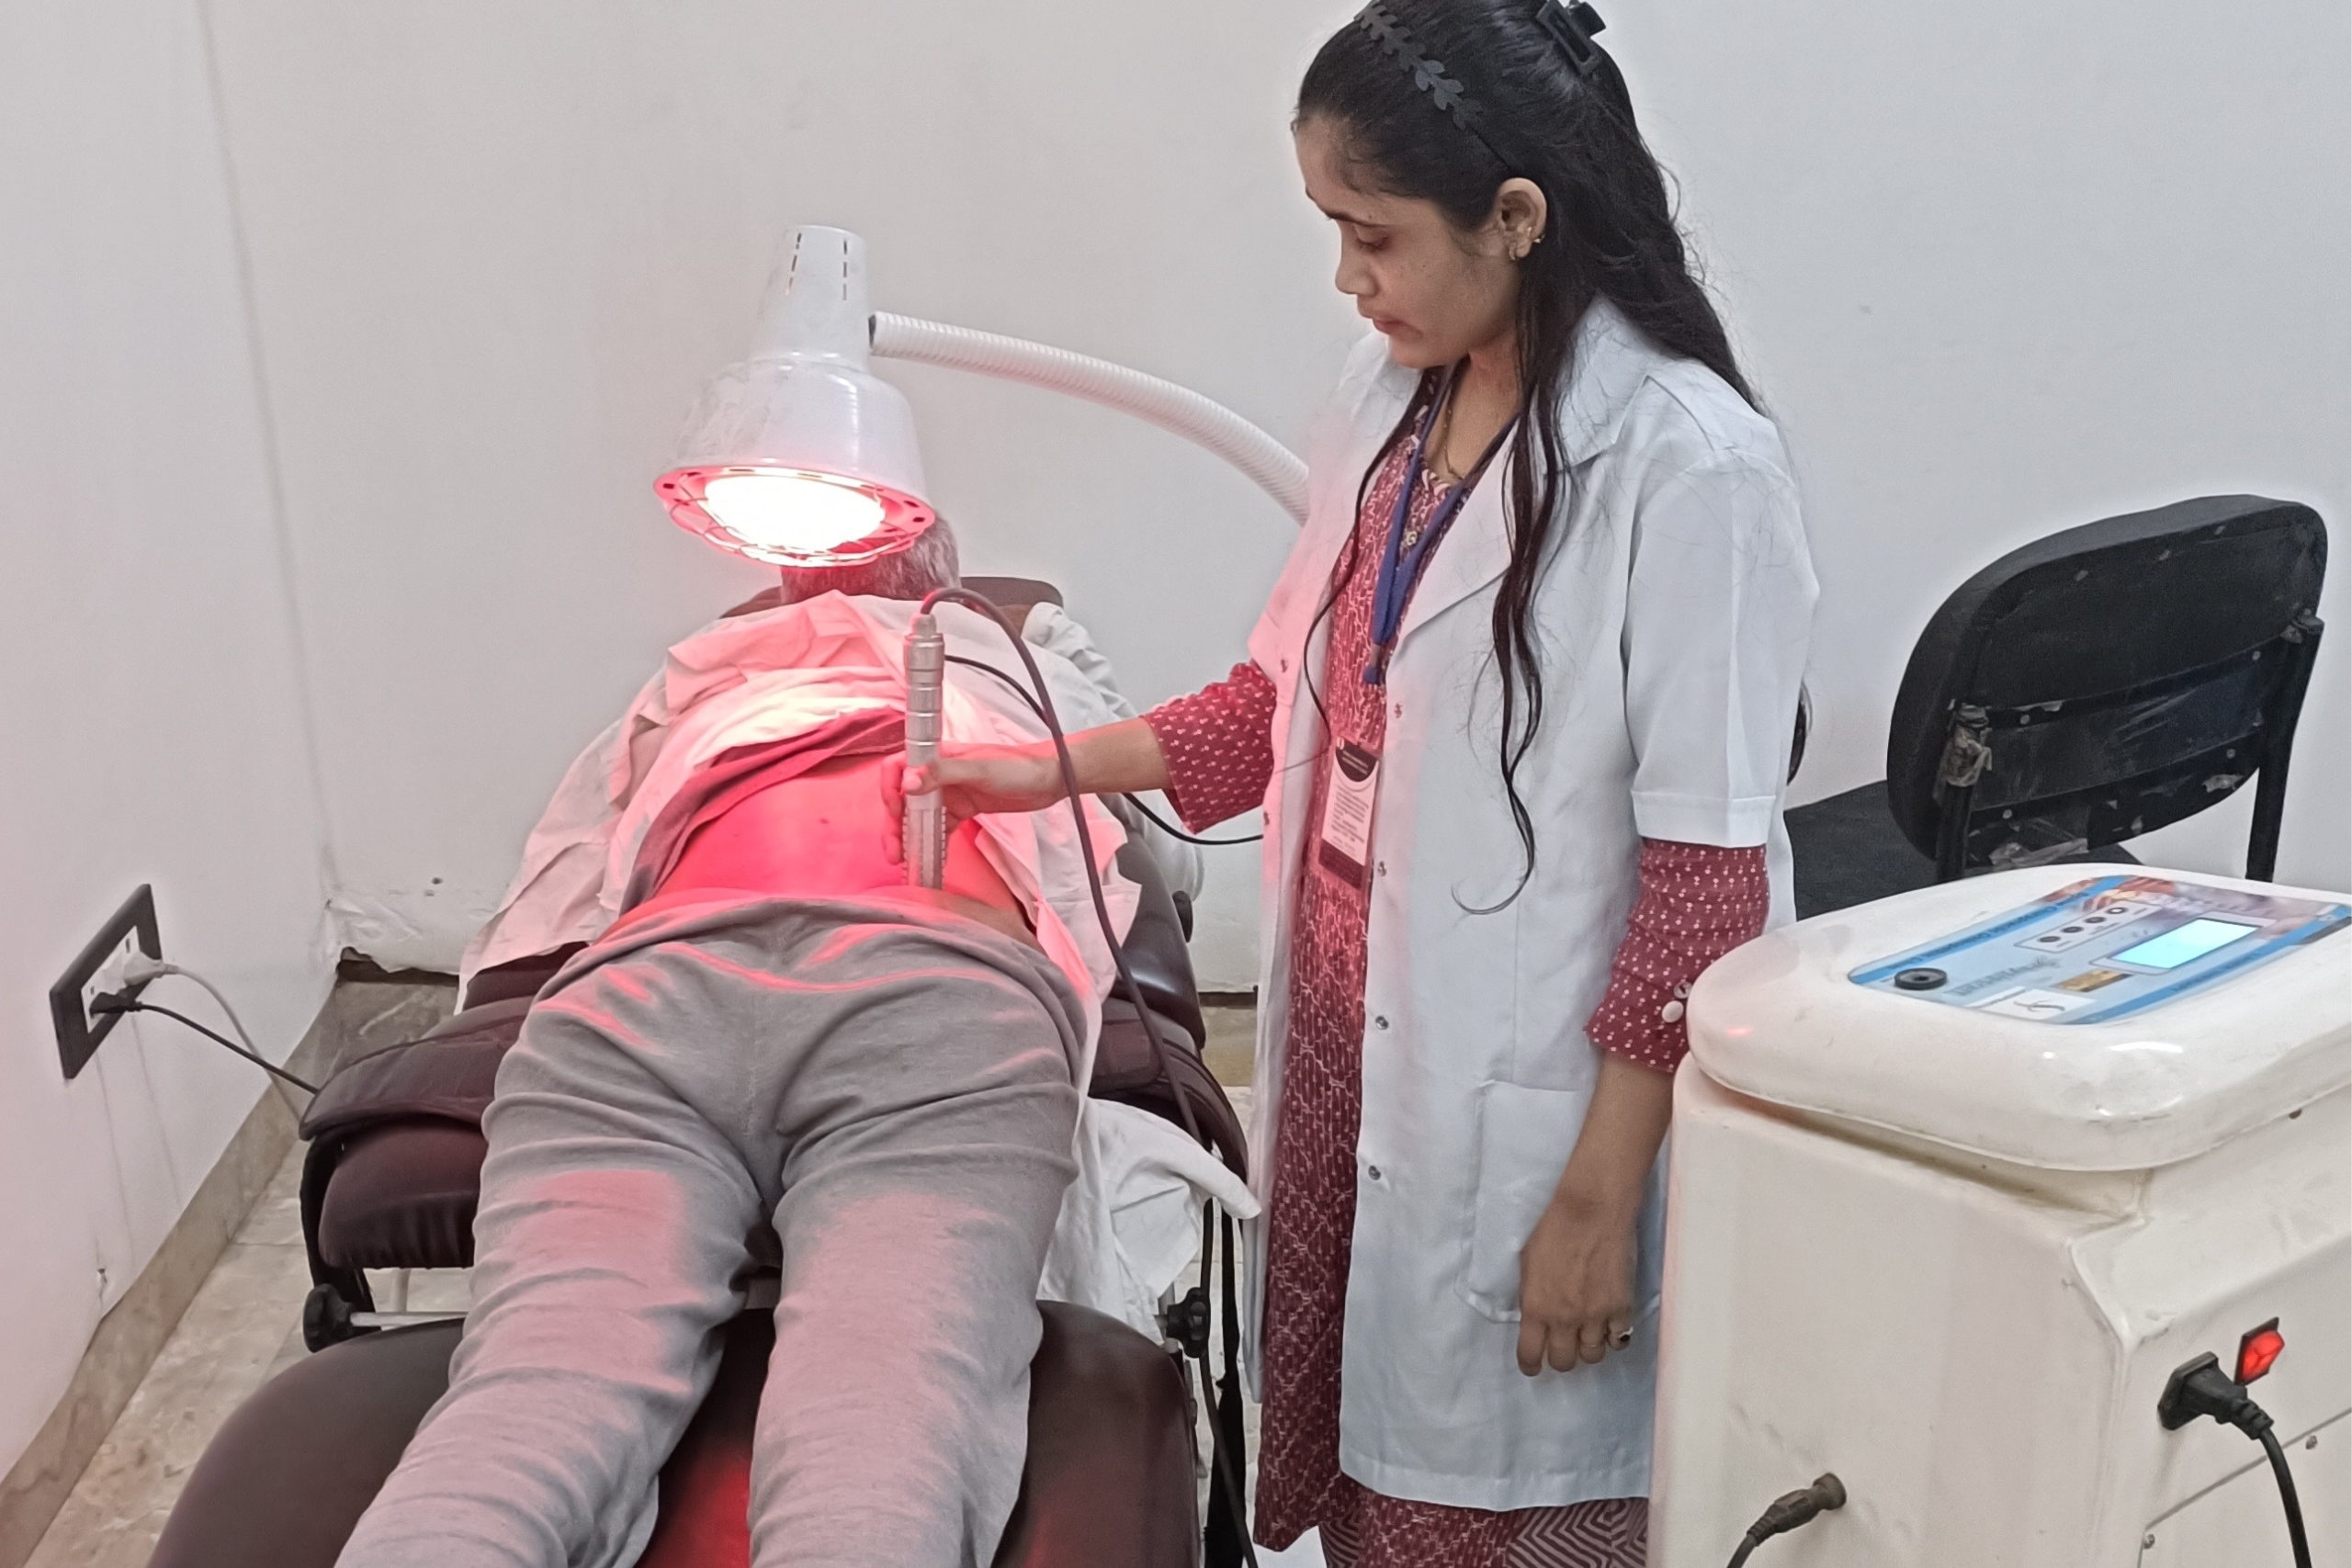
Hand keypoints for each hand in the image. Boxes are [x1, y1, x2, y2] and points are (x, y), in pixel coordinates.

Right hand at [880, 743, 1065, 860]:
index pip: (899, 766)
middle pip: (904, 797)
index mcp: (938, 755)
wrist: (1051, 778)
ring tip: (904, 860)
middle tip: (894, 851)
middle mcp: (939, 773)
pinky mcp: (963, 809)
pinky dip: (930, 842)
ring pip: (918, 815)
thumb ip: (942, 773)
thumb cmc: (1018, 766)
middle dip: (894, 823)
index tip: (893, 812)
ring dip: (908, 836)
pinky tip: (926, 859)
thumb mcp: (979, 769)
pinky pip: (939, 827)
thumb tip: (907, 783)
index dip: (890, 789)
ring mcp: (950, 793)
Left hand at [1514, 1184, 1639, 1375]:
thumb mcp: (1527, 1263)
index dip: (1531, 1364)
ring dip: (1587, 1348)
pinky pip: (1619, 1340)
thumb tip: (1535, 1316)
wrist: (1592, 1209)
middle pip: (1564, 1361)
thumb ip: (1532, 1296)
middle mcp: (1565, 1318)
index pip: (1530, 1355)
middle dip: (1561, 1357)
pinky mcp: (1622, 1307)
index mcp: (1536, 1307)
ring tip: (1586, 1334)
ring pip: (1593, 1356)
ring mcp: (1596, 1316)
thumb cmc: (1553, 1227)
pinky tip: (1609, 1327)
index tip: (1533, 1365)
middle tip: (1562, 1346)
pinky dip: (1613, 1338)